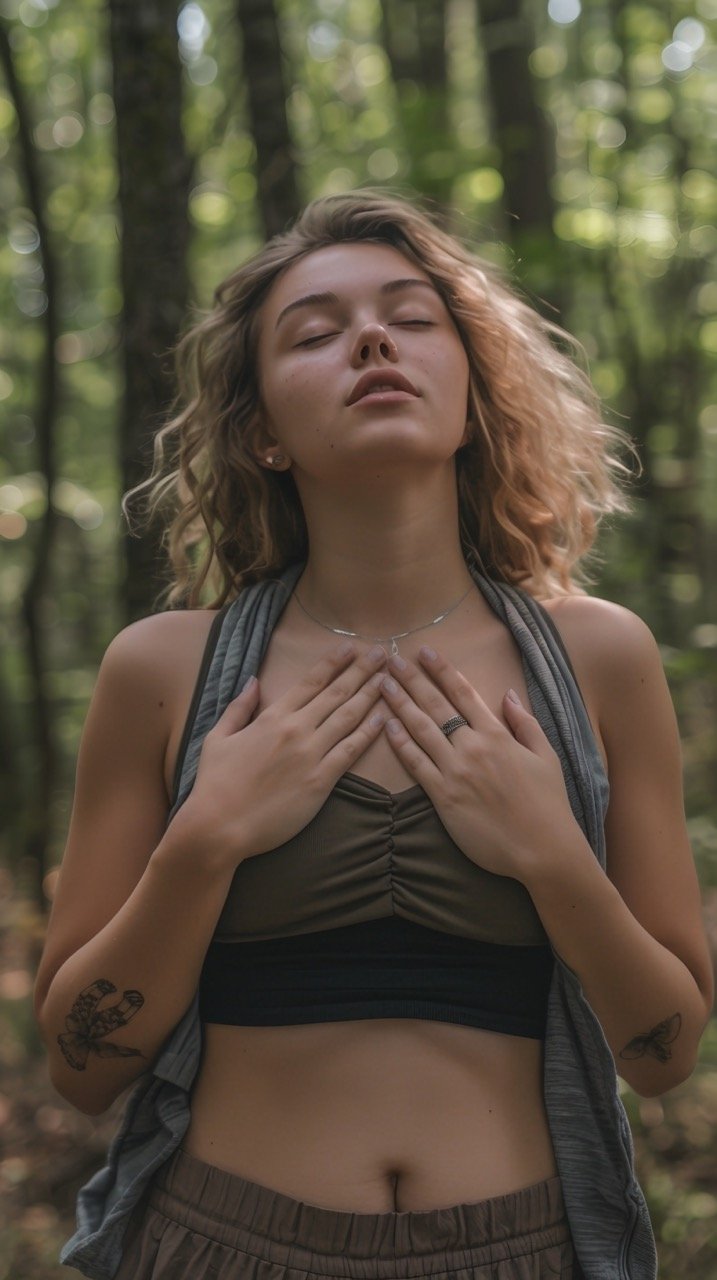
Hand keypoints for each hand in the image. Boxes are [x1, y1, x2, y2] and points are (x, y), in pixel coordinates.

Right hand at [175, 641, 387, 866]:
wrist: (219, 826)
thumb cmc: (214, 784)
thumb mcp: (217, 738)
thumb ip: (239, 708)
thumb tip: (254, 681)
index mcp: (272, 717)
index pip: (310, 682)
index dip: (333, 662)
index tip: (351, 646)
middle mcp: (296, 730)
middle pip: (336, 693)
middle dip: (362, 670)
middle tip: (382, 652)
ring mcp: (311, 755)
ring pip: (349, 717)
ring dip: (371, 695)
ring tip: (389, 678)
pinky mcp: (321, 782)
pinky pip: (351, 751)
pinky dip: (369, 733)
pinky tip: (384, 719)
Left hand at [378, 647, 581, 882]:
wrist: (542, 848)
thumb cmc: (548, 804)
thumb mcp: (546, 755)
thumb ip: (524, 723)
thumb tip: (507, 694)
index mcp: (497, 734)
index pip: (463, 692)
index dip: (441, 669)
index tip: (424, 651)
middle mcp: (473, 747)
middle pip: (436, 705)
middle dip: (412, 679)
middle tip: (391, 659)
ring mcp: (456, 771)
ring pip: (421, 729)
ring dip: (400, 704)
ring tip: (382, 684)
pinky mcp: (444, 797)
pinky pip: (416, 764)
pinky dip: (401, 743)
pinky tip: (387, 726)